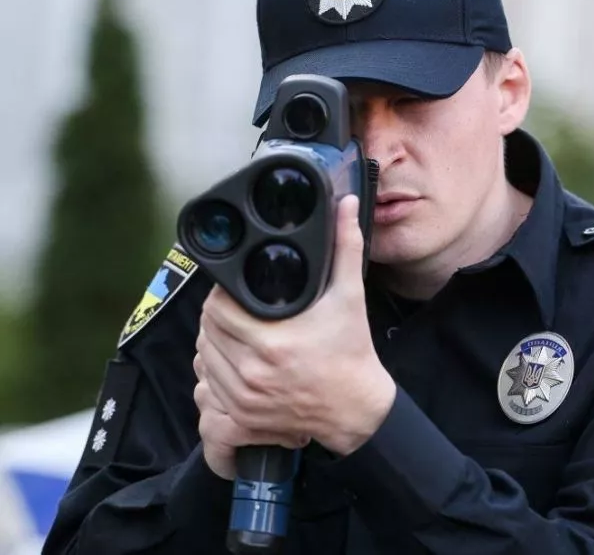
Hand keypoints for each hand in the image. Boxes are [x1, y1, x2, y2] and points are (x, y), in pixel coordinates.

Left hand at [195, 194, 396, 462]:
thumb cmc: (351, 352)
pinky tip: (231, 368)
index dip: (221, 296)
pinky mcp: (242, 421)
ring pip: (203, 362)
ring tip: (234, 336)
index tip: (235, 291)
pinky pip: (206, 395)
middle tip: (235, 310)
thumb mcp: (351, 297)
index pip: (217, 310)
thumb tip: (346, 205)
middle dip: (216, 319)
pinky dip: (212, 380)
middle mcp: (252, 372)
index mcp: (272, 341)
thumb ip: (345, 248)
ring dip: (212, 347)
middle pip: (206, 334)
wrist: (357, 409)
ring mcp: (243, 400)